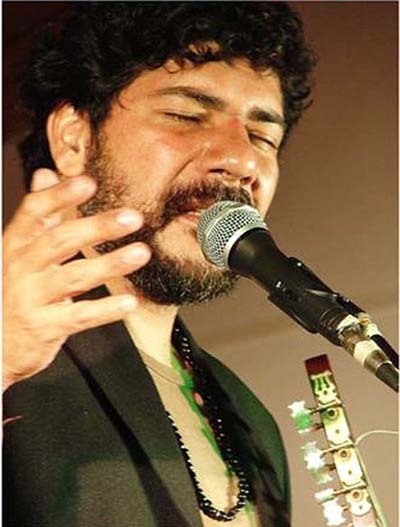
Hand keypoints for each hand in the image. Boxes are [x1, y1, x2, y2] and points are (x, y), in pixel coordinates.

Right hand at [3, 169, 150, 391]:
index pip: (34, 212)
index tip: (88, 182)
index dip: (60, 196)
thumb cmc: (15, 292)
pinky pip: (80, 316)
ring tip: (141, 253)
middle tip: (132, 217)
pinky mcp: (44, 327)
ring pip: (75, 277)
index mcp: (16, 245)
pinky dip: (106, 309)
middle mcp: (20, 268)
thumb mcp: (20, 251)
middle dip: (97, 227)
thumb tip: (46, 174)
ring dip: (110, 264)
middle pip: (59, 241)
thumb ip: (39, 216)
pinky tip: (129, 302)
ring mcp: (31, 298)